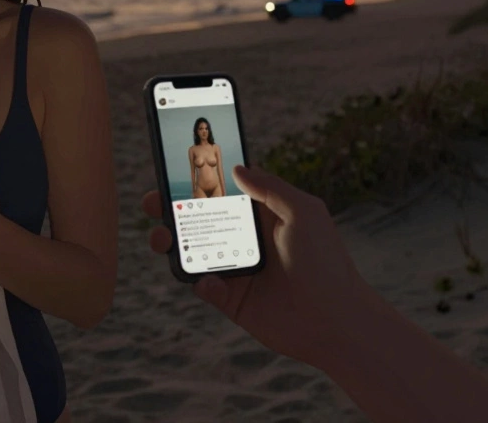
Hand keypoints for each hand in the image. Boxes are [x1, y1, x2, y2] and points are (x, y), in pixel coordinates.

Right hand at [142, 165, 383, 369]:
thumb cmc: (325, 262)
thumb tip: (237, 168)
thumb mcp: (303, 211)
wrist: (335, 319)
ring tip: (162, 239)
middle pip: (197, 219)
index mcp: (259, 216)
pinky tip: (208, 280)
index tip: (172, 169)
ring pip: (191, 251)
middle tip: (153, 204)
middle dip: (170, 209)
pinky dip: (198, 281)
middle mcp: (243, 239)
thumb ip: (270, 187)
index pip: (222, 192)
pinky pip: (202, 286)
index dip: (197, 181)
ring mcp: (235, 268)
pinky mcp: (230, 299)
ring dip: (170, 242)